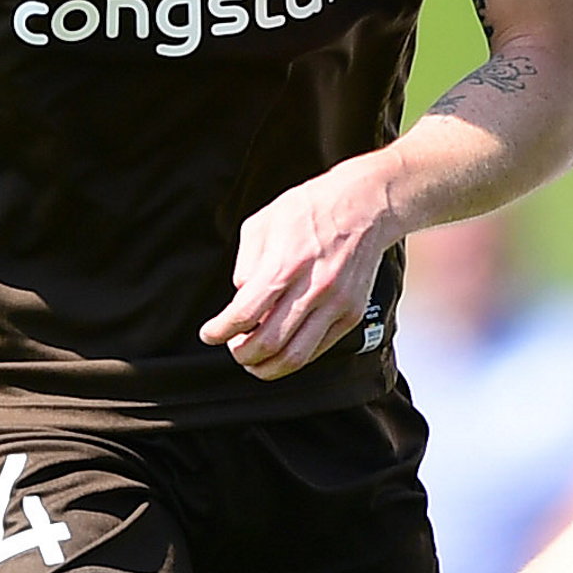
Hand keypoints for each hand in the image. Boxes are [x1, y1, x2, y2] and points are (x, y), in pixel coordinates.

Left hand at [202, 156, 402, 379]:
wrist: (363, 206)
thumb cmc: (309, 210)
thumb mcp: (261, 224)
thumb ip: (245, 264)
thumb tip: (240, 299)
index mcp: (285, 265)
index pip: (244, 315)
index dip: (219, 332)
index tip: (209, 334)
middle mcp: (312, 288)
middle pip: (268, 344)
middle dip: (242, 354)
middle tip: (234, 348)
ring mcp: (336, 304)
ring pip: (295, 357)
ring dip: (267, 367)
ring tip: (255, 360)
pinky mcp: (351, 313)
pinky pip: (318, 349)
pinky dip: (294, 357)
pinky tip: (283, 348)